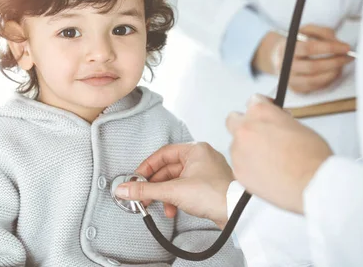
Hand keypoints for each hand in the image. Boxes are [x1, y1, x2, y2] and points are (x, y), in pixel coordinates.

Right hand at [114, 142, 233, 229]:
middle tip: (142, 195)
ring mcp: (206, 173)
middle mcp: (202, 158)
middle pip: (168, 168)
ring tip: (157, 205)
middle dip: (154, 185)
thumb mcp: (173, 191)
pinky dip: (175, 199)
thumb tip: (124, 189)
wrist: (238, 214)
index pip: (163, 154)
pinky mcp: (209, 188)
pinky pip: (185, 189)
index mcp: (195, 150)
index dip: (147, 167)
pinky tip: (172, 210)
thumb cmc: (214, 195)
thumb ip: (146, 190)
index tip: (136, 179)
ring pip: (176, 180)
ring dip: (164, 194)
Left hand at [226, 94, 331, 213]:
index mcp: (260, 113)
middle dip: (244, 125)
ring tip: (268, 160)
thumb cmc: (311, 157)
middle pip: (234, 120)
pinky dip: (248, 167)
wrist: (311, 184)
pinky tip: (266, 172)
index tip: (266, 115)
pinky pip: (239, 165)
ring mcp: (238, 151)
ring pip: (236, 145)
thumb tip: (273, 122)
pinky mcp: (237, 171)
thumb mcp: (298, 125)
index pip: (253, 101)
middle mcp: (244, 129)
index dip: (262, 107)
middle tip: (260, 135)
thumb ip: (277, 119)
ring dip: (247, 149)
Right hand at [252, 24, 352, 92]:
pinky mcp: (295, 89)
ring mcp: (289, 79)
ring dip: (333, 73)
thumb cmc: (297, 43)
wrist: (280, 57)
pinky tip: (333, 72)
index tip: (345, 47)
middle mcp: (285, 65)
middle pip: (312, 67)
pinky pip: (315, 88)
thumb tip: (337, 42)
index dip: (329, 48)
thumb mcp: (307, 31)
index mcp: (287, 48)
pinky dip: (328, 80)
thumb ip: (322, 32)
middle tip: (348, 57)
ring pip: (314, 80)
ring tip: (342, 65)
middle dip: (335, 62)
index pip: (309, 48)